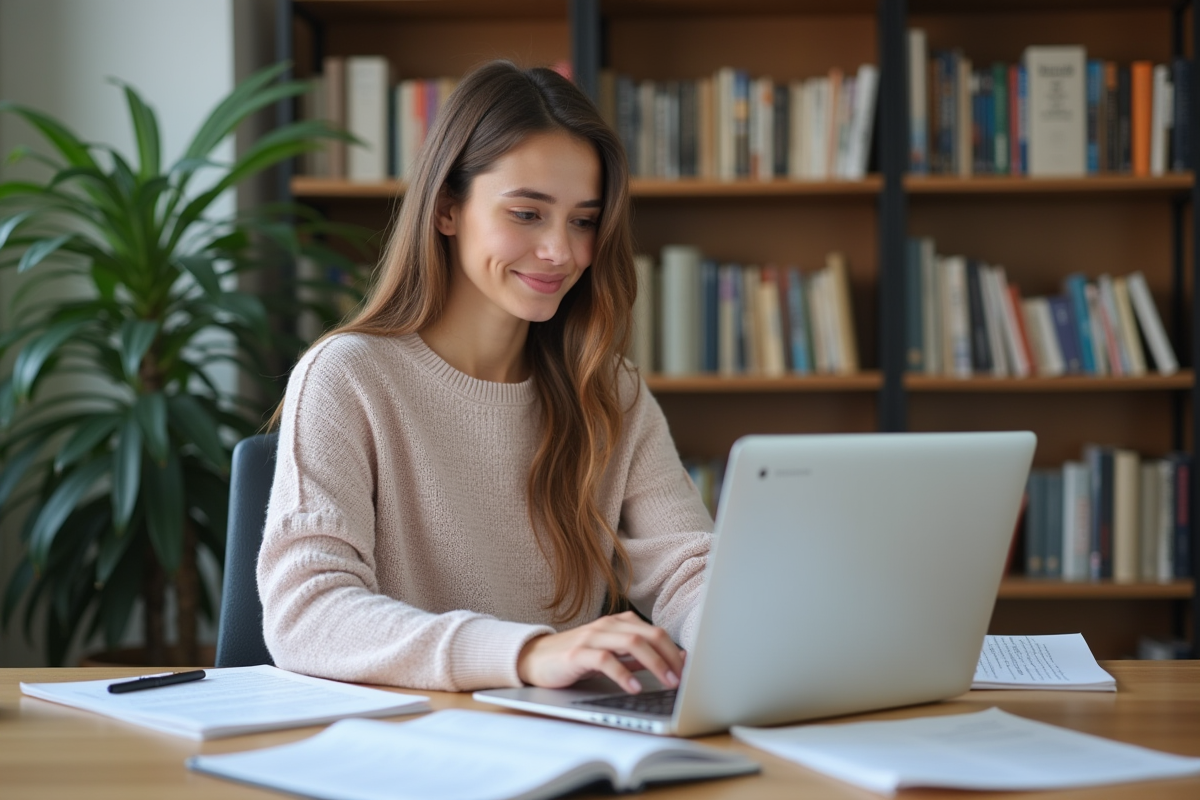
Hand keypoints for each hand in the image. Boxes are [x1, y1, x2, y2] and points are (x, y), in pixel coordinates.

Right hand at [517, 611, 684, 693]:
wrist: (535, 658)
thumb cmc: (575, 657)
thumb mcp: (610, 654)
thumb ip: (635, 655)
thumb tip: (669, 659)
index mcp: (618, 623)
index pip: (655, 632)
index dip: (674, 650)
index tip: (687, 668)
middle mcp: (607, 626)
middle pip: (648, 634)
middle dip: (669, 656)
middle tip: (681, 678)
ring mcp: (592, 637)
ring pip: (631, 642)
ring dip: (654, 663)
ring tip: (667, 681)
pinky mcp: (577, 653)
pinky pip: (605, 660)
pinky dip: (623, 673)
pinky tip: (633, 687)